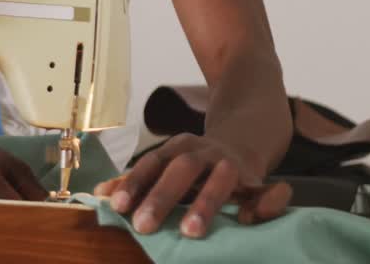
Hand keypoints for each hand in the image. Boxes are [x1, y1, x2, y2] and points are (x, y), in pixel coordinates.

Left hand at [93, 133, 291, 237]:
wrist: (245, 137)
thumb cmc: (196, 163)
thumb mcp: (166, 165)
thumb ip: (136, 182)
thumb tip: (98, 195)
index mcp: (178, 149)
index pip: (152, 162)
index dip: (134, 183)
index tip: (118, 207)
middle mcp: (205, 152)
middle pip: (183, 168)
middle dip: (163, 196)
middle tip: (144, 226)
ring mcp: (234, 164)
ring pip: (223, 177)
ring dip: (206, 203)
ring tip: (190, 232)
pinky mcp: (261, 180)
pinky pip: (272, 189)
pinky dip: (266, 203)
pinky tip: (251, 220)